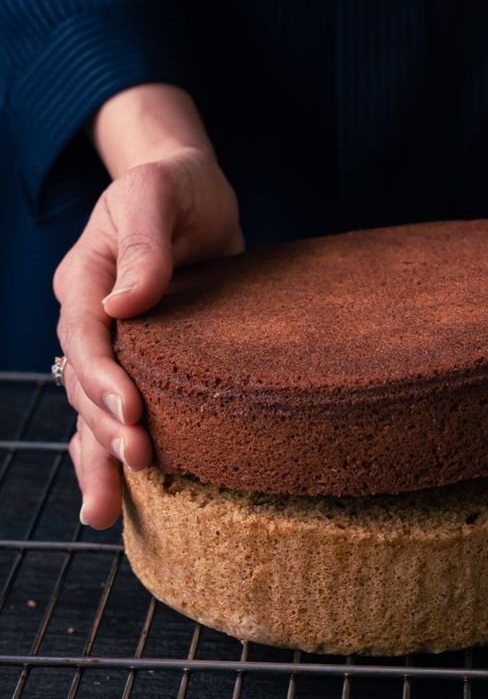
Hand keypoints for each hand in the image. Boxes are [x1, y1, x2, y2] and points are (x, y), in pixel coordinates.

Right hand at [54, 148, 243, 527]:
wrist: (193, 194)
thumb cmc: (174, 187)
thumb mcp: (156, 195)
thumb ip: (143, 244)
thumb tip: (126, 304)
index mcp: (83, 279)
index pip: (83, 336)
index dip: (102, 377)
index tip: (132, 411)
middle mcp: (90, 320)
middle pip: (83, 384)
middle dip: (106, 427)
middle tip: (140, 460)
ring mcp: (114, 347)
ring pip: (90, 411)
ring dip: (98, 459)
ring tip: (105, 510)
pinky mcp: (145, 365)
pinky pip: (117, 414)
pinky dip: (113, 454)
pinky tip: (118, 500)